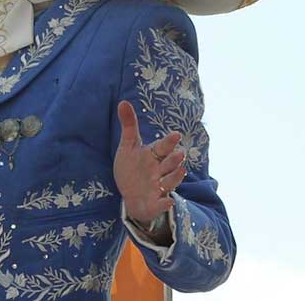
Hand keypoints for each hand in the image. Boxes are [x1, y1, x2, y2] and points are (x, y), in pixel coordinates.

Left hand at [114, 100, 186, 222]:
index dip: (169, 141)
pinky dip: (165, 203)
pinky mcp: (155, 202)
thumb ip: (129, 125)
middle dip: (175, 159)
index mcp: (154, 154)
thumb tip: (122, 102)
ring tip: (181, 170)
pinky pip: (162, 203)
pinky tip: (168, 201)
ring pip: (170, 181)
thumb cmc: (133, 167)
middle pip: (170, 164)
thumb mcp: (129, 146)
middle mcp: (160, 170)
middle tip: (180, 153)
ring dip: (175, 177)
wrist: (131, 195)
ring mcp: (159, 186)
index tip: (176, 134)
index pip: (163, 146)